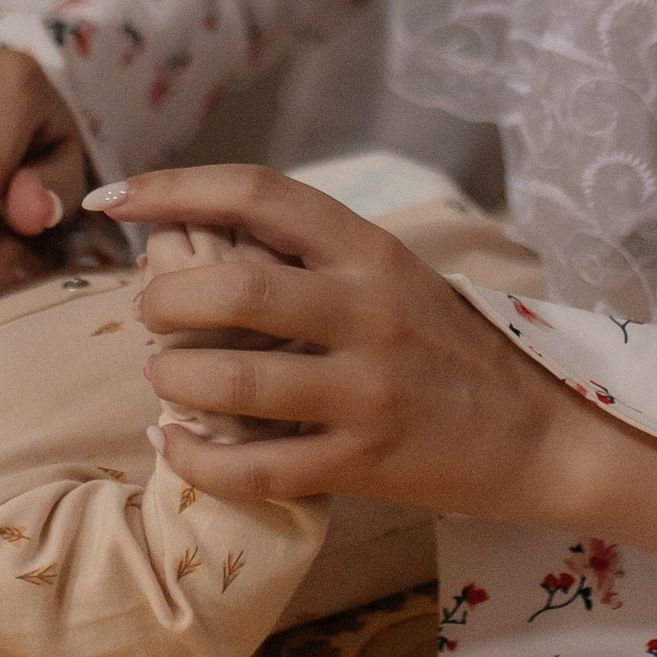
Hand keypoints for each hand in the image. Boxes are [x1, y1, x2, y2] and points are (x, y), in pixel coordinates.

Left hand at [115, 164, 595, 523]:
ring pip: (237, 383)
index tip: (112, 197)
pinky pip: (261, 468)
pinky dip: (200, 461)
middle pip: (237, 288)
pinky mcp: (366, 462)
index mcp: (372, 251)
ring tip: (159, 378)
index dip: (175, 188)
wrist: (544, 435)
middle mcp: (370, 312)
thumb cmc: (453, 349)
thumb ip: (316, 255)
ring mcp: (369, 391)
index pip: (261, 193)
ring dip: (175, 380)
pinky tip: (176, 449)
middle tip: (147, 309)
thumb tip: (205, 232)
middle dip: (165, 298)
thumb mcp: (397, 276)